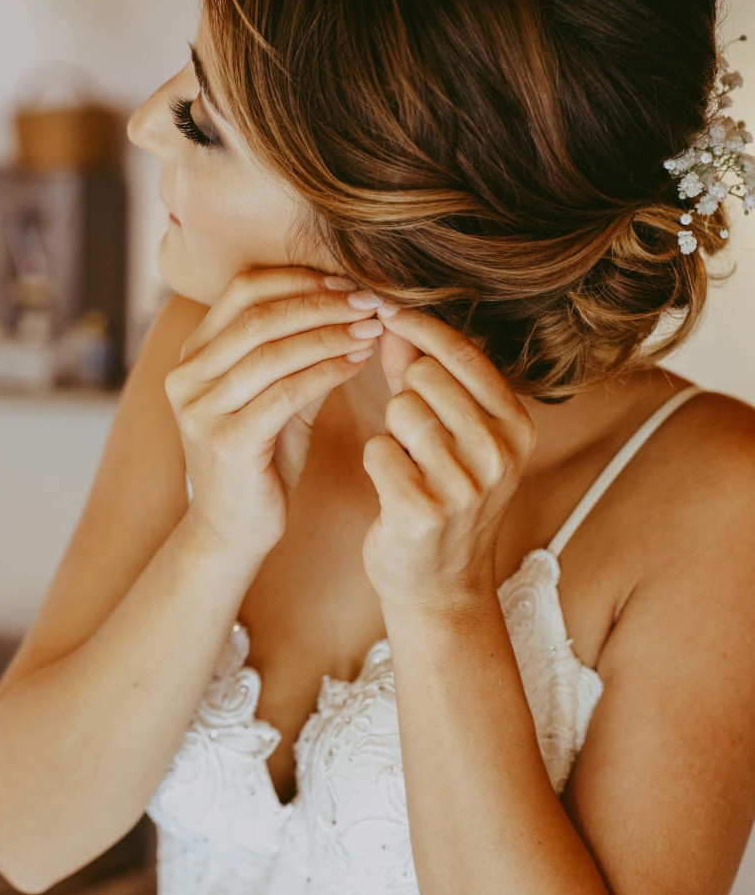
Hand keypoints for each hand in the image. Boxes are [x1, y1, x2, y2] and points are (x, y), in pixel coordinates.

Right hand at [164, 267, 384, 562]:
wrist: (233, 532)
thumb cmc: (260, 461)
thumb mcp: (278, 399)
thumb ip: (300, 355)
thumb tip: (350, 306)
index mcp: (193, 355)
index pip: (244, 289)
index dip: (300, 279)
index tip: (349, 283)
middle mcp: (187, 376)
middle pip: (259, 314)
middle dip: (321, 302)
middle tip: (370, 302)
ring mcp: (200, 410)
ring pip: (271, 351)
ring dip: (330, 334)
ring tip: (371, 329)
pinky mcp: (225, 443)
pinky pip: (284, 393)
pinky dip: (326, 372)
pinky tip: (357, 364)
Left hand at [361, 306, 537, 613]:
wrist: (442, 585)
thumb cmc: (446, 496)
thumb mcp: (453, 433)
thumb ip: (423, 373)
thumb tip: (393, 320)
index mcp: (517, 425)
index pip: (462, 353)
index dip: (419, 325)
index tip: (387, 309)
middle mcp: (499, 452)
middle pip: (424, 378)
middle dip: (407, 397)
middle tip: (417, 438)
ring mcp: (465, 484)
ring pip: (400, 411)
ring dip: (392, 433)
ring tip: (410, 465)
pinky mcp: (424, 510)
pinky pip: (377, 450)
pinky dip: (376, 463)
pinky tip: (395, 488)